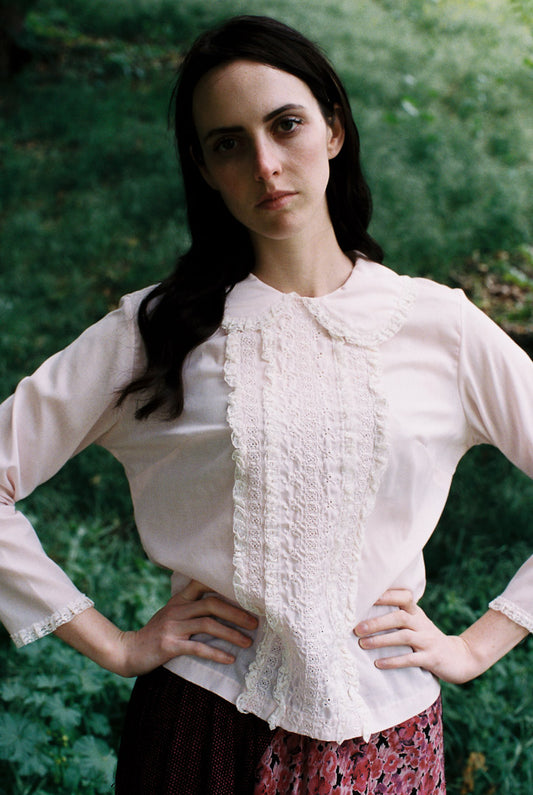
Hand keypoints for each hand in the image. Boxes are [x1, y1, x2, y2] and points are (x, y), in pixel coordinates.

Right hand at [115, 579, 257, 676]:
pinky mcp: (169, 645)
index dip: (224, 585)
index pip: (203, 583)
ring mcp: (173, 626)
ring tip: (248, 642)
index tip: (246, 591)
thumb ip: (190, 608)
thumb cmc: (155, 634)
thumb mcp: (171, 615)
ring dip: (231, 633)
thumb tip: (220, 607)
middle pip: (212, 604)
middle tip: (255, 622)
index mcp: (179, 600)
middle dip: (236, 613)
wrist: (128, 651)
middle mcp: (177, 609)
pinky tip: (229, 659)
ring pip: (208, 624)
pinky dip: (216, 653)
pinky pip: (197, 647)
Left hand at [353, 588, 480, 683]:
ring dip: (381, 640)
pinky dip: (394, 661)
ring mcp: (428, 641)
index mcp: (417, 613)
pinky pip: (411, 659)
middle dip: (377, 622)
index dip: (387, 595)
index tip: (367, 597)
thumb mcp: (417, 624)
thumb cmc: (429, 639)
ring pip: (403, 637)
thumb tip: (365, 613)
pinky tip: (378, 664)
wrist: (461, 658)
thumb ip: (399, 616)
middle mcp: (422, 624)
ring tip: (363, 644)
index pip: (404, 596)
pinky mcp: (431, 659)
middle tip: (356, 628)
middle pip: (399, 617)